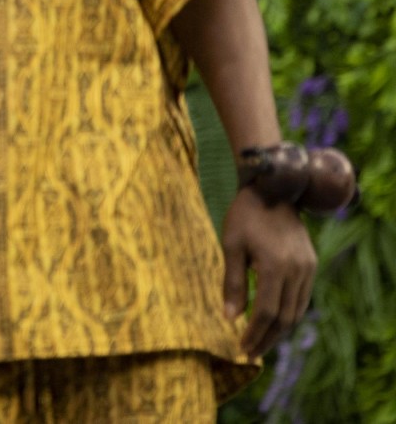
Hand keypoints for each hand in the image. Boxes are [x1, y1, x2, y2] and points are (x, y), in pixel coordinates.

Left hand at [222, 187, 316, 355]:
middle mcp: (297, 271)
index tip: (241, 348)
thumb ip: (232, 283)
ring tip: (261, 342)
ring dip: (279, 330)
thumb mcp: (231, 246)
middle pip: (284, 317)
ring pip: (296, 311)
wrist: (273, 189)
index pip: (265, 312)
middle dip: (267, 338)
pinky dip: (289, 313)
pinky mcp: (311, 264)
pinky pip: (302, 297)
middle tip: (250, 353)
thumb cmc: (244, 215)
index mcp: (275, 267)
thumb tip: (229, 318)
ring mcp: (308, 268)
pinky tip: (275, 321)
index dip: (254, 333)